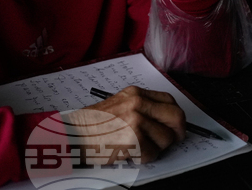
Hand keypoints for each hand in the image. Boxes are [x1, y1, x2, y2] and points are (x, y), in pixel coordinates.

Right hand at [68, 86, 185, 163]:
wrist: (73, 135)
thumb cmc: (93, 124)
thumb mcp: (119, 104)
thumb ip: (142, 107)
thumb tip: (166, 120)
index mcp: (135, 93)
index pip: (169, 100)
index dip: (176, 116)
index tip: (175, 126)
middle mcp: (137, 104)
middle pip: (176, 117)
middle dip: (177, 132)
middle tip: (173, 141)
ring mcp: (136, 121)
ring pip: (166, 139)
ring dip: (156, 148)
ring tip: (138, 147)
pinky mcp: (133, 140)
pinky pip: (153, 154)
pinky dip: (144, 158)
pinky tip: (131, 153)